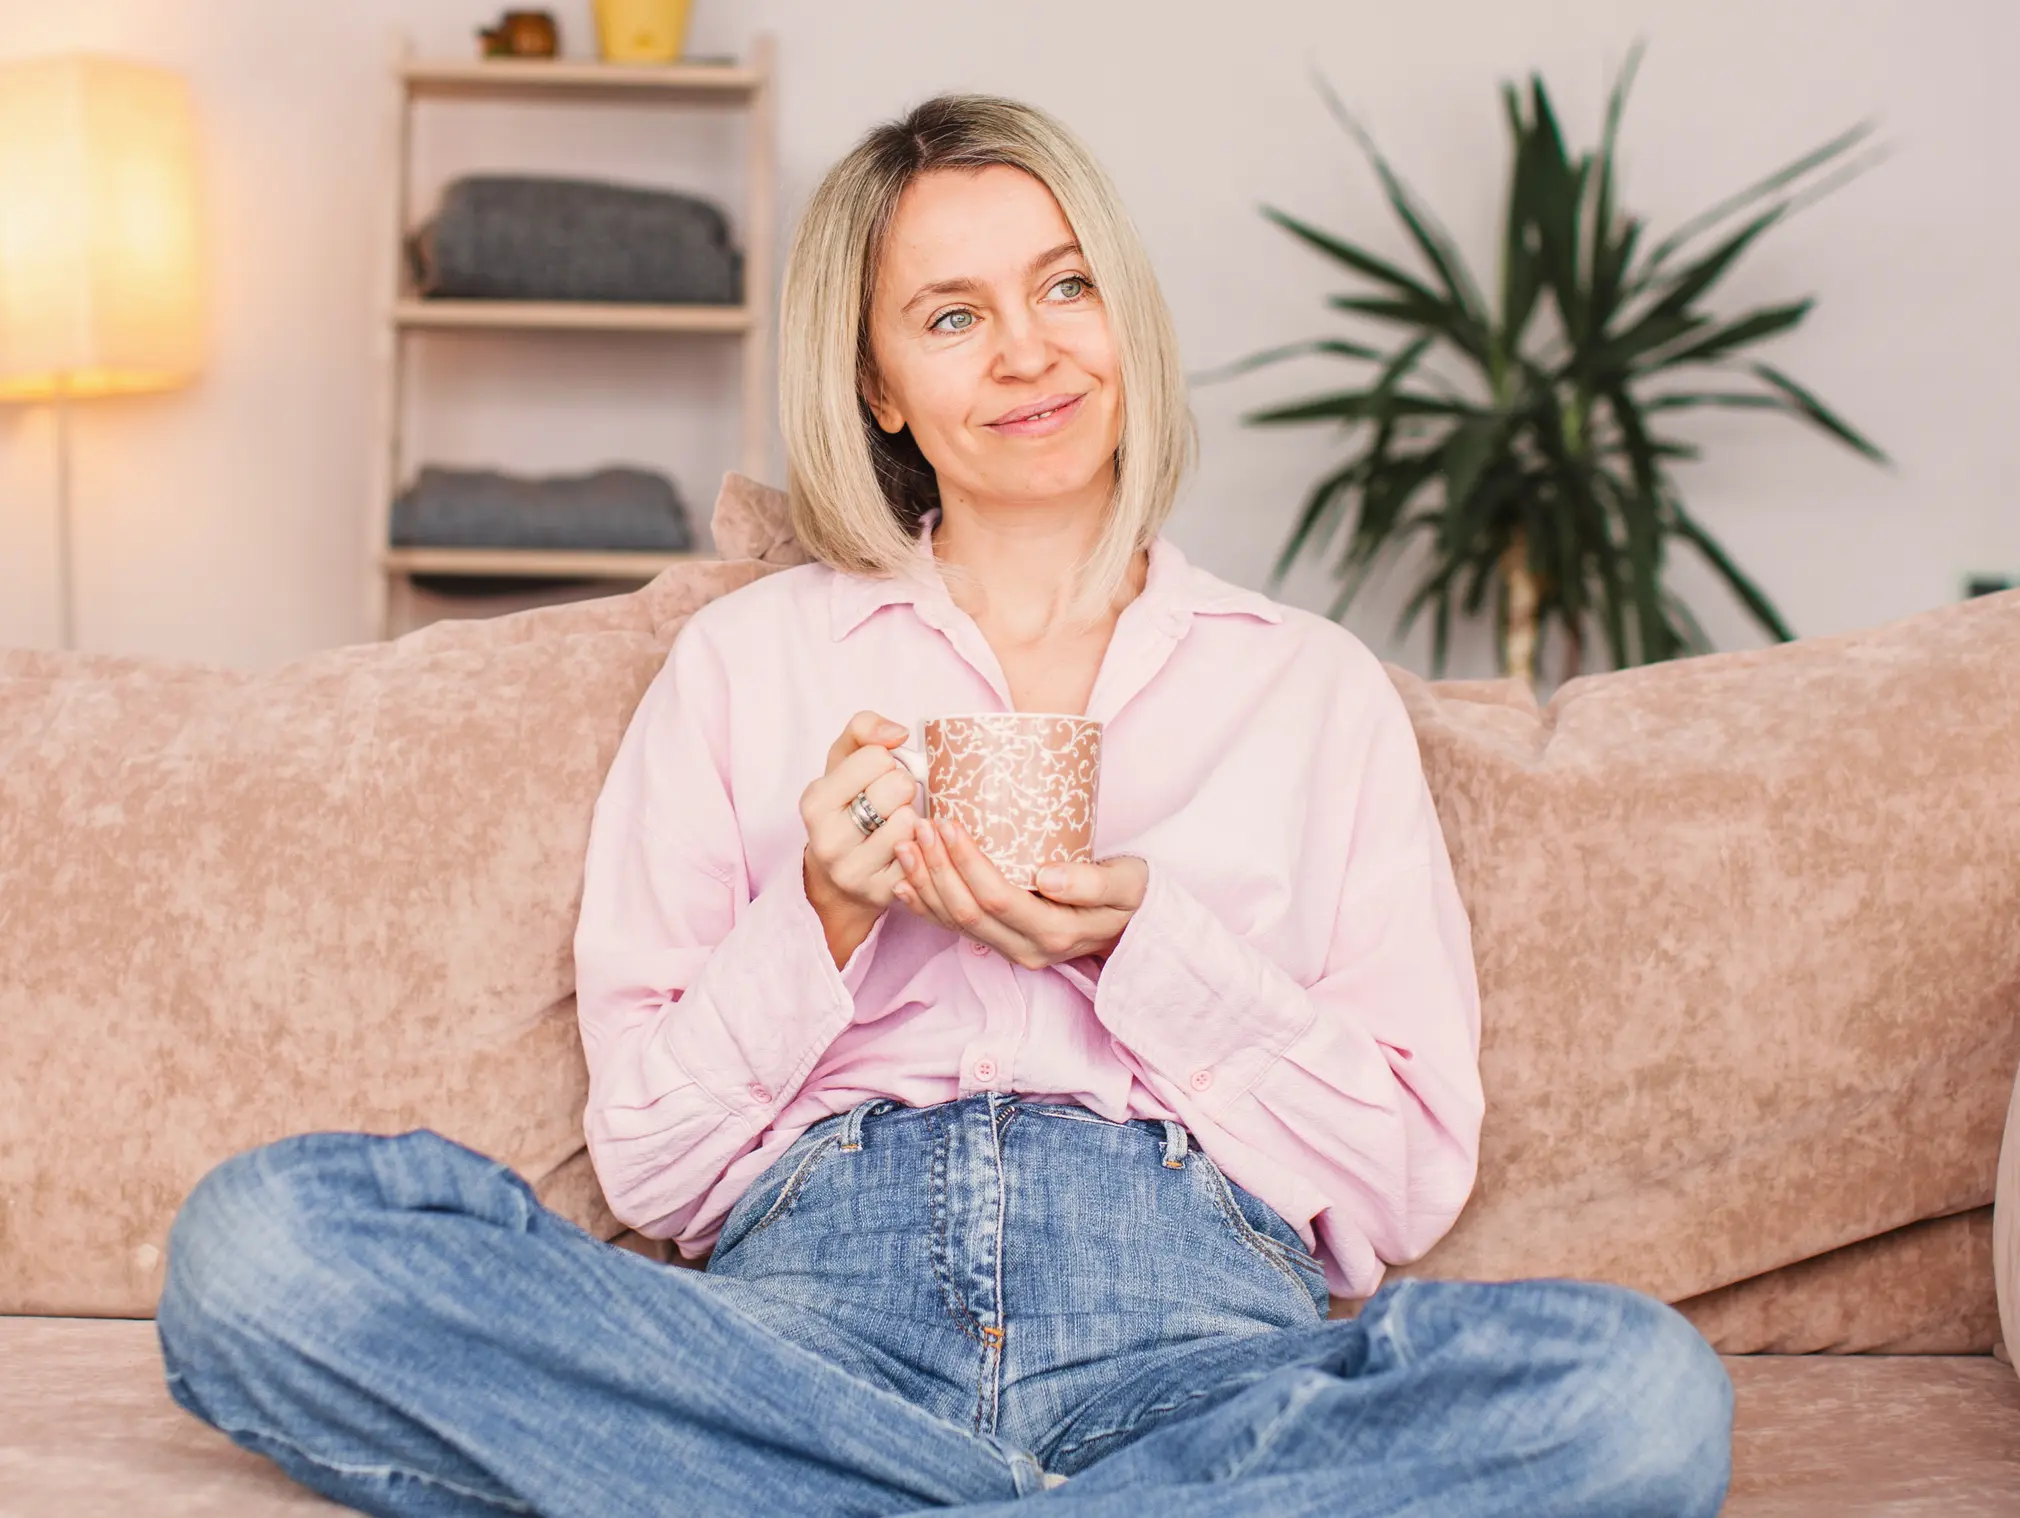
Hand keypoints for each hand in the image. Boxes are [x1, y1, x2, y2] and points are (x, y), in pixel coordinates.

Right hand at [800, 711, 922, 964]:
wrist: (837, 876)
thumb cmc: (845, 806)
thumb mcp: (842, 762)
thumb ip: (863, 729)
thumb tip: (898, 732)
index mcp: (815, 802)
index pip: (876, 757)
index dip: (886, 760)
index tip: (876, 774)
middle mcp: (828, 840)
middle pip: (898, 787)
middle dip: (903, 786)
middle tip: (892, 798)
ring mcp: (853, 871)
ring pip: (911, 822)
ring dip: (912, 817)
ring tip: (897, 822)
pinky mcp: (881, 893)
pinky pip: (922, 855)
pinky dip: (920, 845)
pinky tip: (906, 846)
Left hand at [891, 813, 1146, 970]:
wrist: (1134, 927)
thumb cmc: (1131, 897)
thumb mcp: (1129, 885)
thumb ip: (1093, 882)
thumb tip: (1047, 876)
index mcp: (1054, 933)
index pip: (997, 898)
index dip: (967, 863)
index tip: (949, 824)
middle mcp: (1027, 949)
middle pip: (967, 913)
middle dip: (937, 869)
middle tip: (920, 826)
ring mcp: (1011, 951)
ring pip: (954, 924)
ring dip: (925, 885)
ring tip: (906, 845)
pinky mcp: (1002, 945)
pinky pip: (954, 930)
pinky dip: (926, 906)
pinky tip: (904, 883)